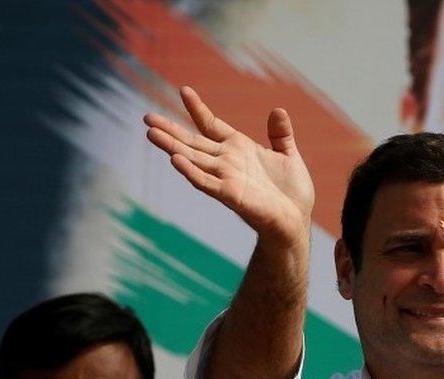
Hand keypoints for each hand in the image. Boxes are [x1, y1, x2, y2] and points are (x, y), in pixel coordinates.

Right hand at [144, 86, 315, 249]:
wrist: (297, 222)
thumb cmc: (292, 194)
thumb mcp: (289, 156)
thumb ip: (281, 135)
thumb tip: (278, 110)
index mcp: (240, 149)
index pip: (212, 125)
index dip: (198, 109)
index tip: (184, 90)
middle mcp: (227, 162)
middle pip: (193, 142)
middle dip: (170, 130)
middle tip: (147, 117)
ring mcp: (226, 178)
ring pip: (193, 159)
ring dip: (172, 146)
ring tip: (151, 133)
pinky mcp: (231, 196)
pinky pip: (206, 182)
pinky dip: (190, 171)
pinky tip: (175, 159)